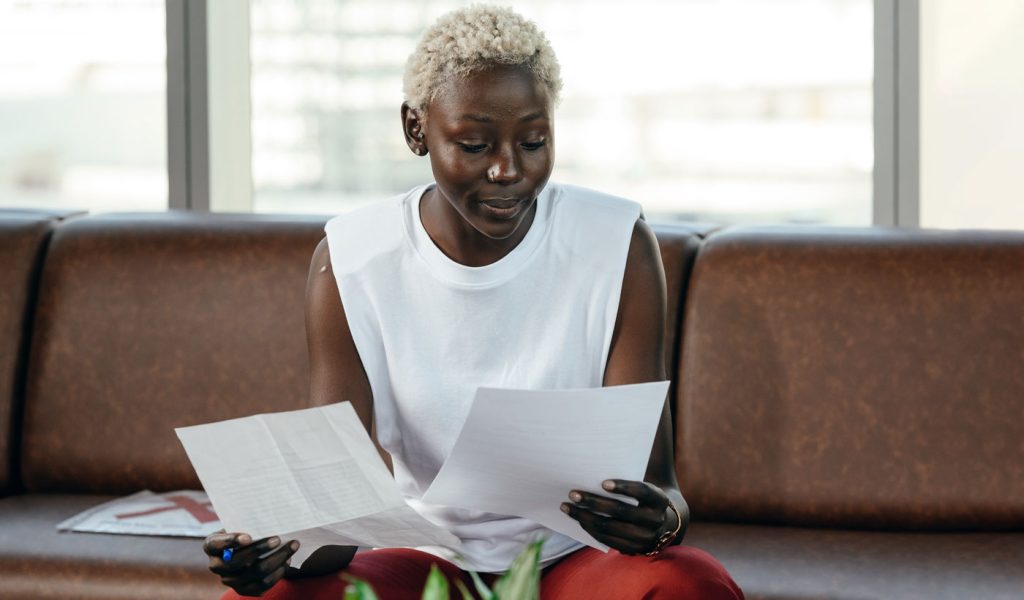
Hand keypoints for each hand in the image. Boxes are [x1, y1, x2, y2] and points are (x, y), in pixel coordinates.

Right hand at [203, 530, 298, 595]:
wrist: (244, 549)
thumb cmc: (243, 530)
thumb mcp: (239, 523)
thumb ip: (247, 522)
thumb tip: (268, 518)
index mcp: (211, 546)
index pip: (216, 544)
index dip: (231, 541)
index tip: (248, 537)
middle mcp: (216, 565)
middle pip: (238, 561)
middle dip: (261, 549)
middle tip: (278, 538)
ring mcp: (229, 580)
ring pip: (255, 573)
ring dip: (277, 559)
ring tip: (292, 546)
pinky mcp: (243, 590)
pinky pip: (263, 585)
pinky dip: (278, 572)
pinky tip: (287, 561)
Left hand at [561, 479, 678, 555]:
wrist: (663, 525)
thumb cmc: (644, 498)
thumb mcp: (645, 486)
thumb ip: (628, 477)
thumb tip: (598, 463)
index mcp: (659, 500)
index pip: (642, 491)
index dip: (624, 487)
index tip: (603, 482)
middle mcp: (654, 520)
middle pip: (621, 511)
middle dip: (594, 502)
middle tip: (573, 493)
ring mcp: (644, 538)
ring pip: (610, 527)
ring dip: (585, 517)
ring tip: (567, 507)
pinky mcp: (633, 549)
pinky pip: (607, 539)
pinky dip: (590, 529)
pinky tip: (578, 519)